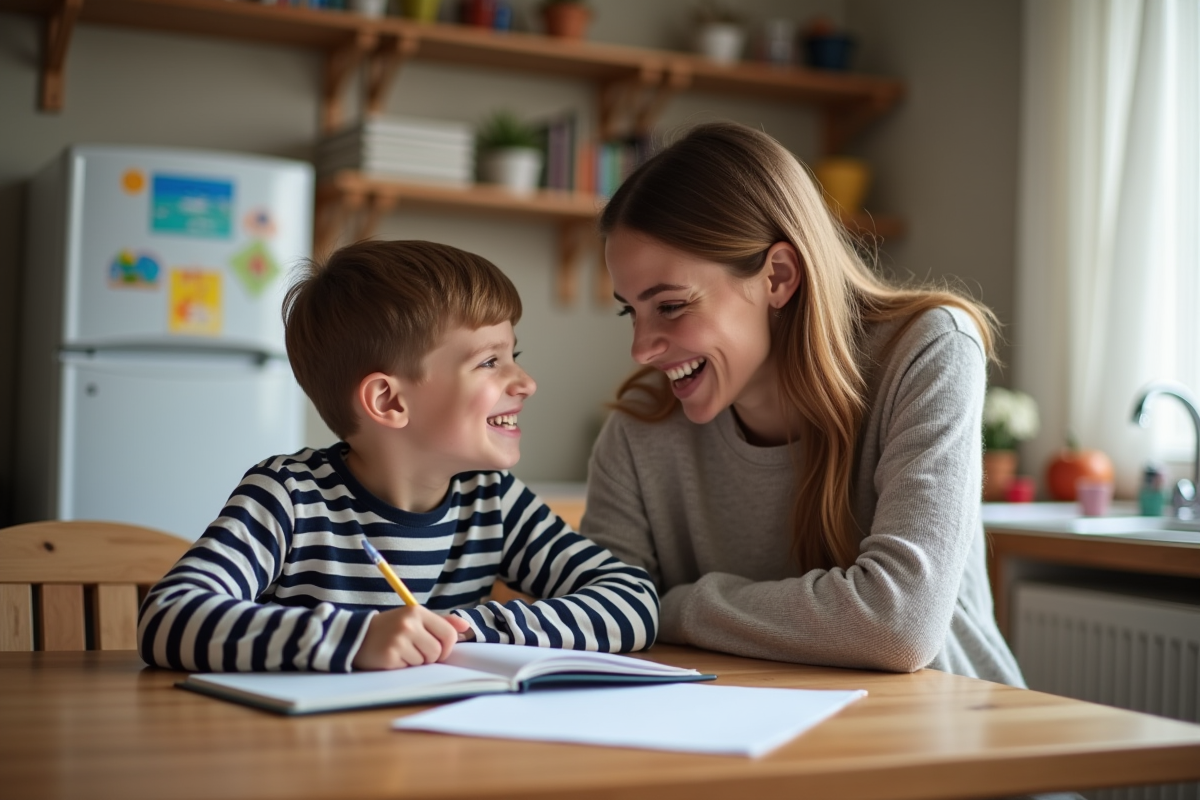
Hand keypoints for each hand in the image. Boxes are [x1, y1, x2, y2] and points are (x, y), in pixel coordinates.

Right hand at [352, 606, 471, 670]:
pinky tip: (392, 657)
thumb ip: (440, 622)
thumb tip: (466, 627)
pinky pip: (409, 668)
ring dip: (416, 661)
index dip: (447, 647)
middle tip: (415, 650)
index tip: (438, 649)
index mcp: (417, 612)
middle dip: (430, 656)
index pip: (448, 634)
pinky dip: (403, 666)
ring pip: (425, 661)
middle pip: (438, 651)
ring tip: (402, 652)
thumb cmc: (391, 628)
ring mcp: (398, 640)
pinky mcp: (389, 656)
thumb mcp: (414, 619)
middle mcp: (408, 624)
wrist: (357, 635)